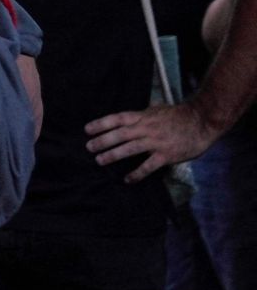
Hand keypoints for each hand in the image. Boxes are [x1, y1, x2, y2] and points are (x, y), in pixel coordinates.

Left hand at [85, 100, 219, 181]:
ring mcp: (156, 142)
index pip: (117, 118)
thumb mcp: (157, 110)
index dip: (101, 123)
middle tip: (88, 147)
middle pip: (120, 134)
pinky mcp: (167, 155)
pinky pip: (149, 166)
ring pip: (130, 148)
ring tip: (100, 160)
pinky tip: (127, 179)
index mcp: (143, 116)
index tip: (87, 129)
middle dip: (102, 140)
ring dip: (113, 155)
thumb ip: (142, 115)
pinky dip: (137, 173)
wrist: (202, 121)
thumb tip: (129, 117)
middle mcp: (146, 128)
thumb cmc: (179, 115)